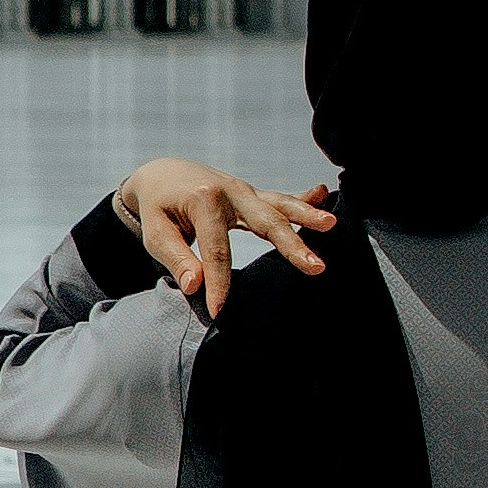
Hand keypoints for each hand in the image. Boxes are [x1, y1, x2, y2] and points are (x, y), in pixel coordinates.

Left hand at [115, 158, 332, 317]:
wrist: (162, 174)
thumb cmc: (157, 208)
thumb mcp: (156, 232)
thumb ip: (177, 258)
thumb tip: (196, 285)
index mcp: (204, 200)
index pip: (217, 249)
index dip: (220, 283)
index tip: (219, 312)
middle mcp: (231, 191)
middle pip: (265, 222)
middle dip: (291, 246)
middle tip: (315, 267)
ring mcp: (246, 191)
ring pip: (280, 206)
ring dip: (307, 216)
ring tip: (331, 224)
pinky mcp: (254, 196)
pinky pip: (282, 198)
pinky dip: (304, 199)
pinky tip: (324, 196)